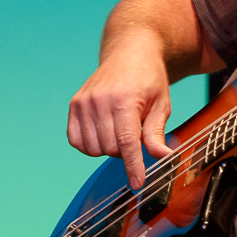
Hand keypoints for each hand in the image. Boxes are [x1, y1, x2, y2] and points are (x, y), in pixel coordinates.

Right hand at [67, 30, 172, 189]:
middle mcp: (99, 101)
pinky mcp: (74, 105)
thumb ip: (157, 133)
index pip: (127, 143)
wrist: (130, 53)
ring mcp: (83, 102)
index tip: (138, 184)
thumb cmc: (149, 80)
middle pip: (110, 149)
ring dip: (108, 148)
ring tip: (121, 129)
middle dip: (126, 151)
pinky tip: (104, 133)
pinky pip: (76, 141)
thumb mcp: (161, 105)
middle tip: (136, 134)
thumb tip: (161, 157)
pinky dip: (90, 145)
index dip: (133, 166)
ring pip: (93, 148)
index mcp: (124, 100)